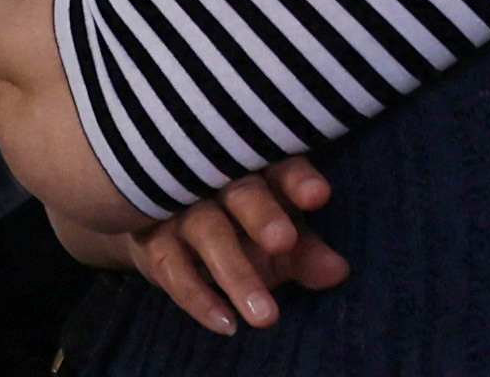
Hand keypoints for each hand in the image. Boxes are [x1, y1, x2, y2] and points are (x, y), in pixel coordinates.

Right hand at [127, 165, 343, 336]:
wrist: (163, 231)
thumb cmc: (238, 228)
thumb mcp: (279, 241)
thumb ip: (306, 253)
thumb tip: (338, 270)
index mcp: (254, 169)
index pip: (279, 166)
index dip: (297, 180)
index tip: (318, 196)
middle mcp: (214, 179)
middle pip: (240, 191)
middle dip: (261, 215)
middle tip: (283, 241)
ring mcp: (177, 205)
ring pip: (207, 232)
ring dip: (236, 272)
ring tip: (265, 315)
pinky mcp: (151, 239)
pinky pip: (173, 269)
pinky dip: (198, 298)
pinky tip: (227, 323)